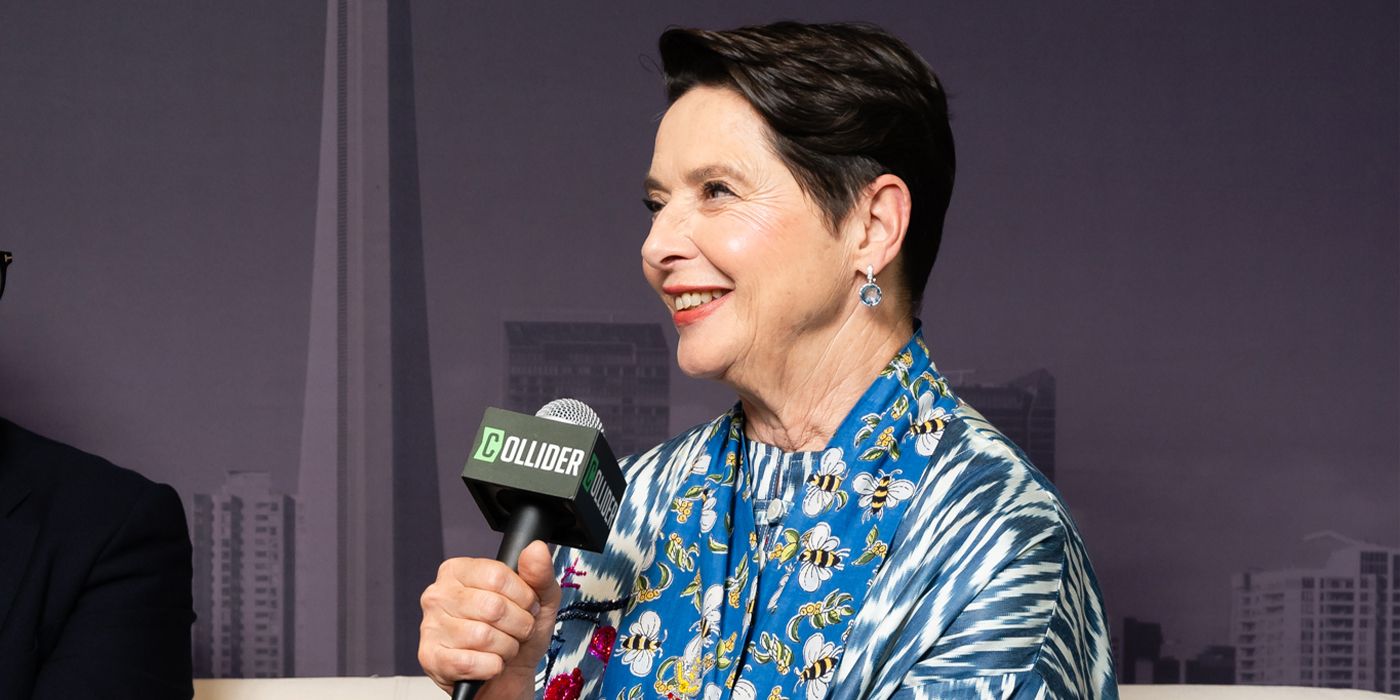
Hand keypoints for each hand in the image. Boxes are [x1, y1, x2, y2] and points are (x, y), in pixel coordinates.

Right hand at [419, 541, 561, 697]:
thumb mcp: (539, 599)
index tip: (528, 606)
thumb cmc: (516, 631)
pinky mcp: (429, 657)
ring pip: (483, 636)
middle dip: (518, 625)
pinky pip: (470, 662)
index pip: (497, 575)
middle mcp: (438, 594)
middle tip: (518, 630)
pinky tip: (489, 663)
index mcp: (458, 570)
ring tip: (503, 646)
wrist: (508, 676)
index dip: (524, 596)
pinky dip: (491, 666)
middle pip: (493, 607)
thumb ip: (540, 573)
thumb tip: (535, 549)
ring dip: (506, 648)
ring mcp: (430, 626)